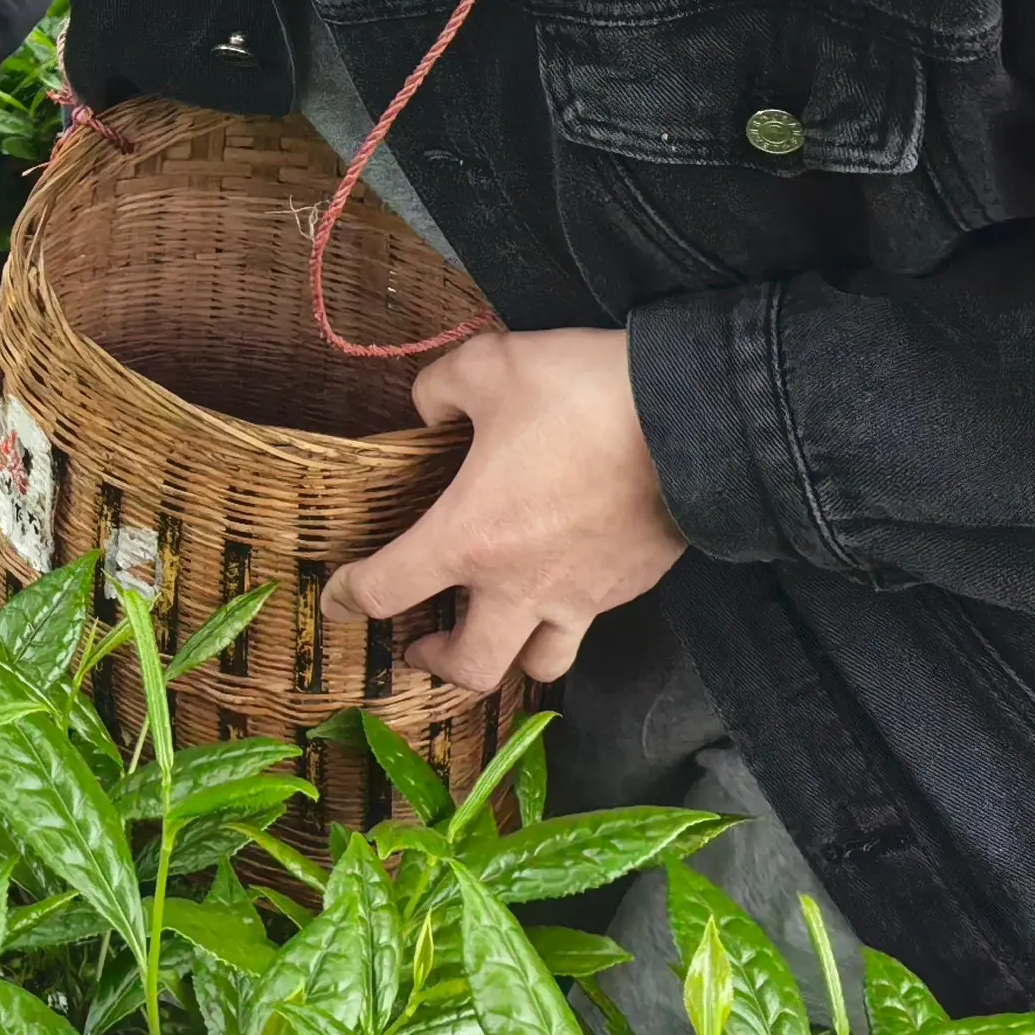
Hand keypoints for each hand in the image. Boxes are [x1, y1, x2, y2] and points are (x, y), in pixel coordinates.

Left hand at [324, 326, 684, 692]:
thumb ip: (440, 390)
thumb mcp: (489, 365)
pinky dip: (563, 618)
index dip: (351, 598)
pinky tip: (557, 584)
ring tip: (494, 632)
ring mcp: (582, 597)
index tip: (338, 597)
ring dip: (508, 657)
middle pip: (469, 668)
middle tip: (417, 644)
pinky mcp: (629, 589)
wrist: (696, 422)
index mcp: (469, 539)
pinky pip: (587, 623)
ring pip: (539, 665)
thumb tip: (430, 411)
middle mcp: (522, 587)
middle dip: (434, 663)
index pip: (388, 590)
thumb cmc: (582, 396)